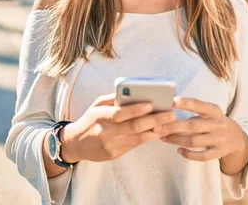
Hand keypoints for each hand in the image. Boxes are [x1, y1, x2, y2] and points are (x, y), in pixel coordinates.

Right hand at [61, 93, 175, 162]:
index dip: (136, 110)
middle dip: (155, 120)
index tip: (152, 104)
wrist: (76, 143)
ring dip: (157, 130)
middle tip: (171, 114)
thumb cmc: (91, 119)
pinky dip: (149, 138)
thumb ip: (115, 99)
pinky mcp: (115, 154)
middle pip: (134, 126)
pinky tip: (160, 132)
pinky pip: (135, 145)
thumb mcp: (97, 105)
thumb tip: (136, 92)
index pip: (120, 113)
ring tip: (171, 123)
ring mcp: (111, 144)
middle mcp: (106, 131)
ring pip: (138, 138)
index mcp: (101, 116)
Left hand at [156, 97, 245, 161]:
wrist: (237, 138)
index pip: (199, 105)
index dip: (186, 103)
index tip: (172, 101)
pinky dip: (189, 154)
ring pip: (194, 141)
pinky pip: (202, 156)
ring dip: (176, 140)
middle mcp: (217, 124)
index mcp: (214, 110)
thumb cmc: (215, 121)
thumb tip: (169, 110)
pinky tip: (178, 150)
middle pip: (193, 126)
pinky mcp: (219, 152)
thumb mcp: (210, 111)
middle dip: (173, 127)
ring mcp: (219, 139)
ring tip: (163, 138)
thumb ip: (194, 110)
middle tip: (156, 127)